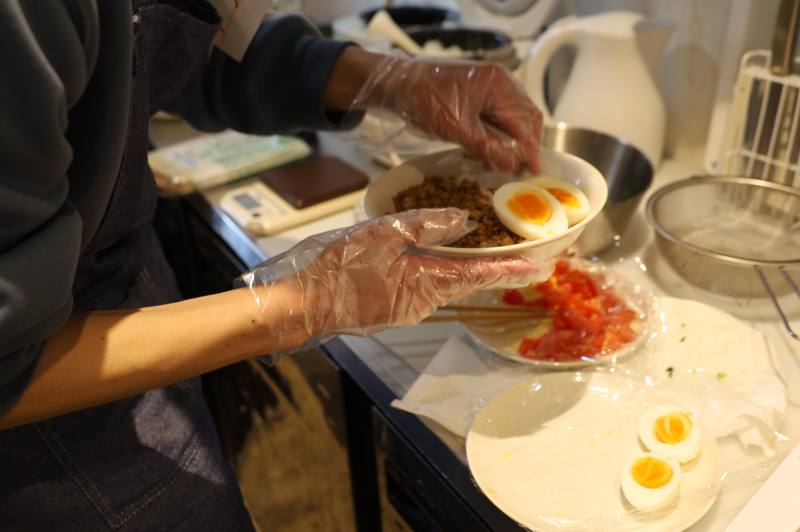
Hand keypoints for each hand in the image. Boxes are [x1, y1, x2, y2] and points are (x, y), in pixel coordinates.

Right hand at [242, 209, 545, 352]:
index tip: (539, 267)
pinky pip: (425, 290)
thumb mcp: (381, 234)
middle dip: (495, 271)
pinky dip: (440, 276)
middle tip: (522, 259)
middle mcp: (422, 302)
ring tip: (488, 257)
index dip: (510, 270)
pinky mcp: (391, 310)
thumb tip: (463, 221)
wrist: (303, 305)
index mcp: (424, 282)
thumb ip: (425, 226)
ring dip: (468, 273)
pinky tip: (437, 263)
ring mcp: (406, 310)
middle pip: (466, 283)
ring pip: (445, 287)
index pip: (478, 276)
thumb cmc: (338, 268)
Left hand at [359, 57, 542, 173]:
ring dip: (509, 143)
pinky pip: (496, 118)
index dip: (530, 149)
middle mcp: (499, 82)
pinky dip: (495, 137)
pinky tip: (486, 153)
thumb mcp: (456, 128)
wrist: (397, 84)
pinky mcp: (478, 96)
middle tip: (520, 171)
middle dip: (523, 146)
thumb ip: (486, 146)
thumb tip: (512, 164)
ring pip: (511, 120)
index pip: (523, 121)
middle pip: (524, 118)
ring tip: (501, 166)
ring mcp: (489, 88)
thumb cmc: (424, 99)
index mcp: (498, 84)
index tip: (534, 171)